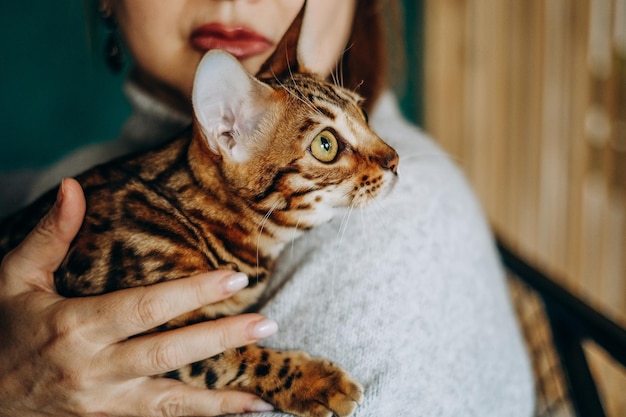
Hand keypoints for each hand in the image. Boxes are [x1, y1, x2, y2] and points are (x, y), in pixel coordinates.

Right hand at [0, 178, 276, 416]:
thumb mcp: (14, 280)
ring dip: (219, 401)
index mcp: (74, 326)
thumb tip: (72, 186)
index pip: (145, 307)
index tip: (235, 279)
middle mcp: (93, 369)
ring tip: (261, 395)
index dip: (192, 293)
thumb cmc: (2, 334)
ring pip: (170, 402)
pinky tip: (234, 416)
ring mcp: (103, 404)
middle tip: (266, 324)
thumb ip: (50, 236)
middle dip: (220, 338)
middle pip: (167, 353)